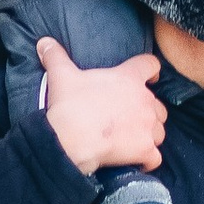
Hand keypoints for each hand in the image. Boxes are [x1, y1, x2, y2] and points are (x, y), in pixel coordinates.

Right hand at [36, 35, 165, 176]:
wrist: (71, 139)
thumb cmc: (70, 105)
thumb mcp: (61, 75)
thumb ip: (56, 56)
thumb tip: (44, 42)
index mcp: (129, 78)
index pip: (151, 65)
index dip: (151, 70)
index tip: (151, 76)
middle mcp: (144, 101)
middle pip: (157, 103)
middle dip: (147, 109)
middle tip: (130, 115)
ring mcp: (148, 127)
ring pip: (159, 130)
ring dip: (150, 133)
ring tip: (133, 138)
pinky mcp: (146, 150)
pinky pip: (155, 157)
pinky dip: (148, 159)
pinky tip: (138, 161)